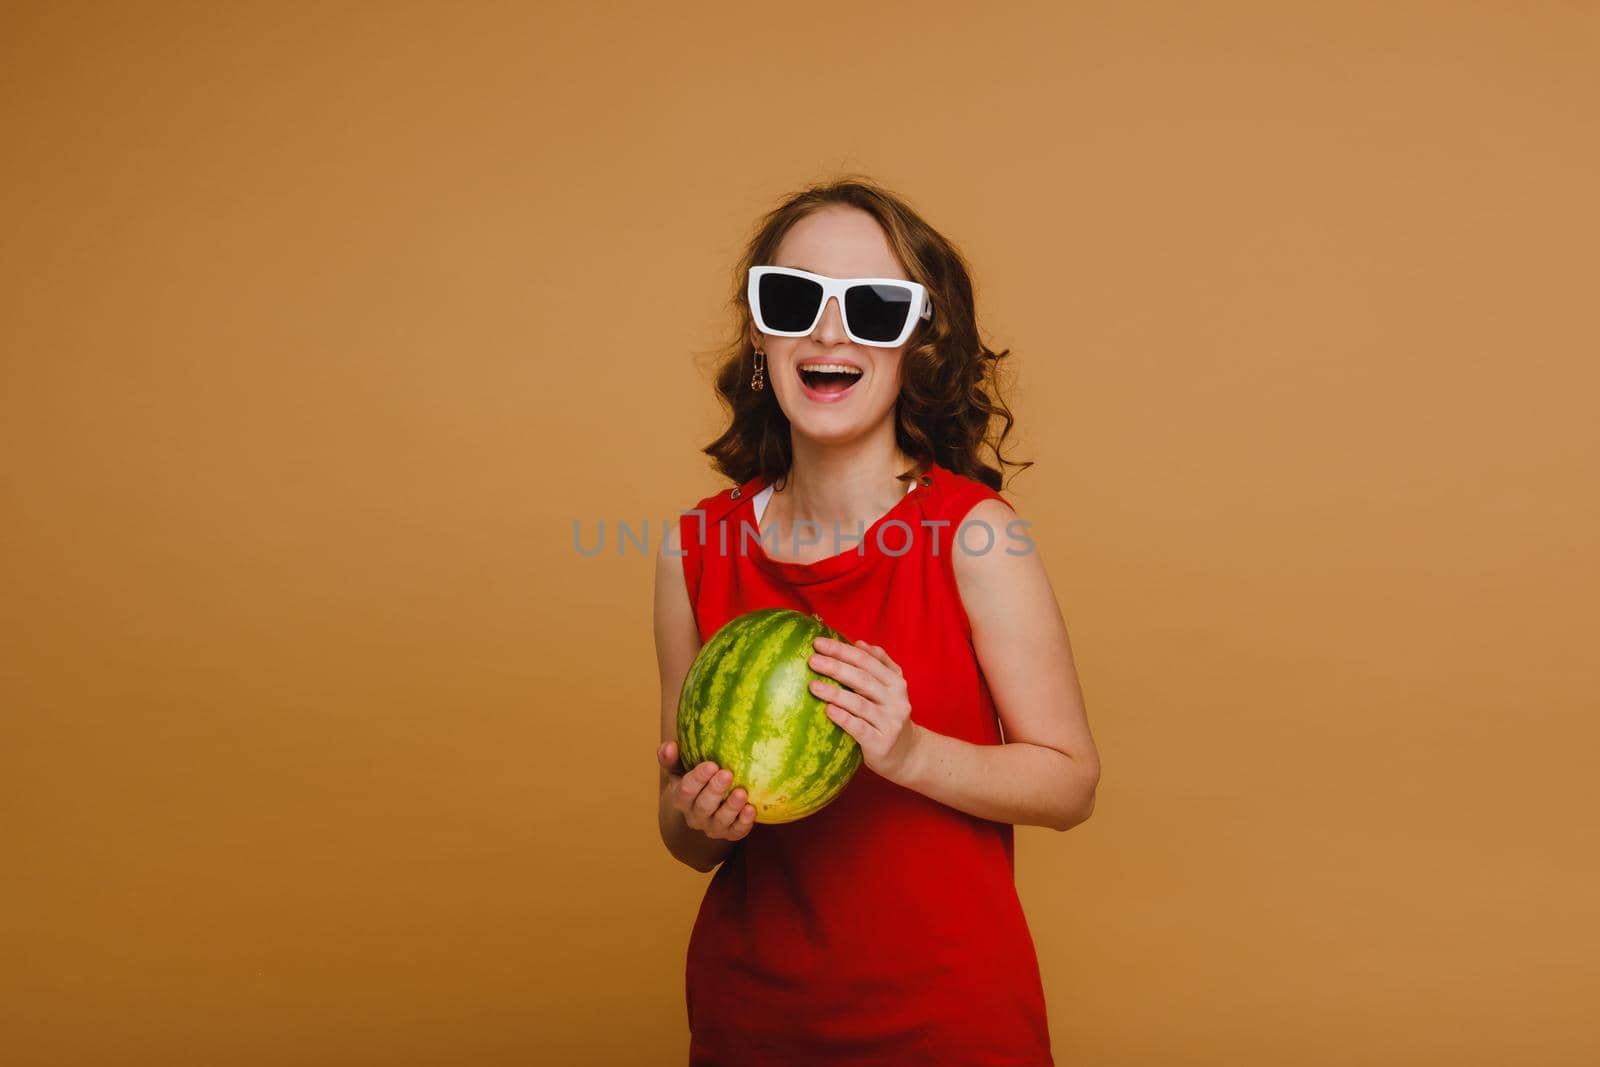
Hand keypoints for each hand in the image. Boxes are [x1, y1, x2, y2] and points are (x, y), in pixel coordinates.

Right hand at [657, 740, 756, 841]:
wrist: (704, 805)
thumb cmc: (692, 778)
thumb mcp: (678, 768)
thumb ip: (670, 757)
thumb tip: (670, 746)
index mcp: (681, 798)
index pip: (686, 790)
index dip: (698, 778)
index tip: (711, 765)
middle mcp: (695, 816)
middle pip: (703, 806)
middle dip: (715, 790)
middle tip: (727, 773)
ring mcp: (712, 827)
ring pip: (720, 820)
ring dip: (731, 807)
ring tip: (741, 792)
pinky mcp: (730, 833)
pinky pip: (737, 831)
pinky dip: (744, 822)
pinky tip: (751, 809)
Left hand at [807, 636, 923, 784]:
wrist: (906, 754)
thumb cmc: (887, 716)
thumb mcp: (890, 689)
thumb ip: (878, 664)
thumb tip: (858, 642)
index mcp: (896, 682)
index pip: (866, 660)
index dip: (842, 650)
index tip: (818, 643)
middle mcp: (896, 700)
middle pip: (863, 679)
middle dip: (836, 667)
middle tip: (812, 660)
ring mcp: (890, 722)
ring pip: (860, 704)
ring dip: (835, 693)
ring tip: (813, 686)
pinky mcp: (881, 743)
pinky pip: (860, 729)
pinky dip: (844, 718)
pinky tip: (828, 711)